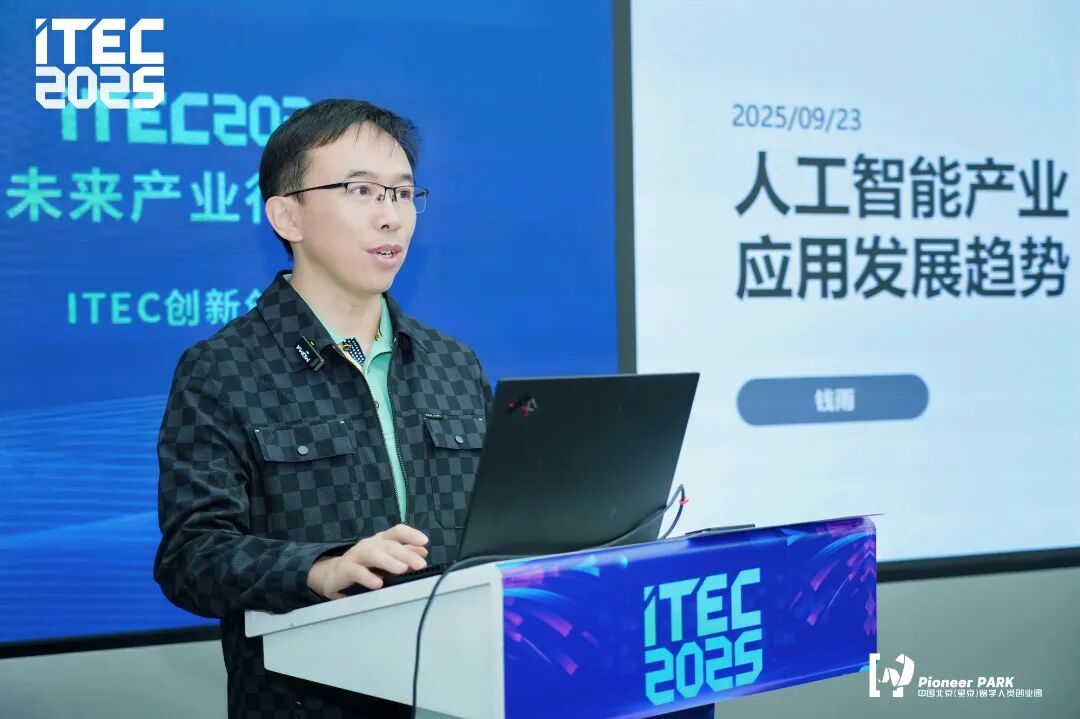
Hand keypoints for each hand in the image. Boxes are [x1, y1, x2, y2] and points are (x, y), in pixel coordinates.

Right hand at [306, 524, 428, 598]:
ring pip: (372, 554)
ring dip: (388, 561)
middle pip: (388, 545)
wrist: (333, 574)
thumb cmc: (363, 564)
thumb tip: (423, 551)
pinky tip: (378, 584)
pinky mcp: (345, 569)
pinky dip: (367, 577)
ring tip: (402, 569)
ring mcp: (356, 556)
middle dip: (406, 554)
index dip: (411, 534)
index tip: (425, 541)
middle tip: (420, 564)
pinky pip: (356, 572)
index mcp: (380, 540)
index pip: (397, 531)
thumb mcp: (385, 557)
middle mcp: (369, 545)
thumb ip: (404, 553)